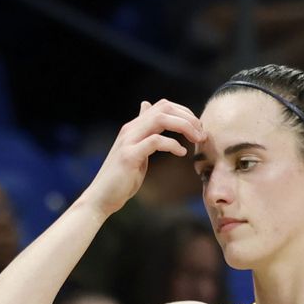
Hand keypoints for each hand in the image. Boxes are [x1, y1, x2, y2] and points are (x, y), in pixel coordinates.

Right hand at [79, 99, 204, 216]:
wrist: (101, 198)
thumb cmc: (121, 179)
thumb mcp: (135, 150)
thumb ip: (144, 131)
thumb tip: (146, 107)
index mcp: (134, 127)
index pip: (163, 106)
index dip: (184, 112)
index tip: (197, 128)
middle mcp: (130, 129)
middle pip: (164, 108)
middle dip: (188, 117)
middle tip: (201, 133)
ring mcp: (129, 141)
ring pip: (161, 119)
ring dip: (184, 126)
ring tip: (197, 139)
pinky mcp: (129, 156)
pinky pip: (156, 141)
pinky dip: (173, 145)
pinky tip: (181, 153)